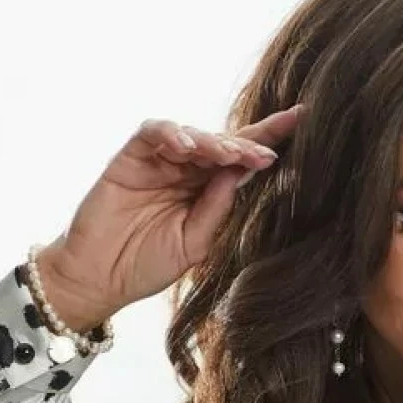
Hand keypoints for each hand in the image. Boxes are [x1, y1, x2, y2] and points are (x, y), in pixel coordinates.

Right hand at [35, 105, 304, 327]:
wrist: (100, 278)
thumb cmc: (147, 265)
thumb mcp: (195, 244)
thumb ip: (217, 209)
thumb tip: (242, 174)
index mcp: (206, 192)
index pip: (241, 162)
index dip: (268, 142)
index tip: (302, 124)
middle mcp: (185, 171)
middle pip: (221, 143)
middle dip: (247, 143)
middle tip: (266, 153)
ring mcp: (158, 161)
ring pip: (192, 135)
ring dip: (213, 142)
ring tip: (229, 155)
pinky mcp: (131, 157)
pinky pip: (153, 132)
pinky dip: (172, 134)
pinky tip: (187, 150)